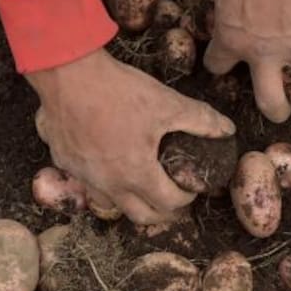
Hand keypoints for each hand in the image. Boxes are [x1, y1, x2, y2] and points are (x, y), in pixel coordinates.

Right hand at [26, 49, 233, 224]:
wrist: (68, 74)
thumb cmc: (119, 91)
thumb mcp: (167, 103)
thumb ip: (201, 120)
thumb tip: (227, 129)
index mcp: (136, 174)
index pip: (168, 204)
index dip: (186, 199)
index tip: (191, 189)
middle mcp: (108, 184)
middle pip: (140, 216)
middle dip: (161, 213)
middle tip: (172, 201)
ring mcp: (82, 175)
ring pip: (110, 203)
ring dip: (131, 200)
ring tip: (142, 186)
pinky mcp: (62, 161)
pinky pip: (87, 182)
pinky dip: (103, 182)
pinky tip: (108, 164)